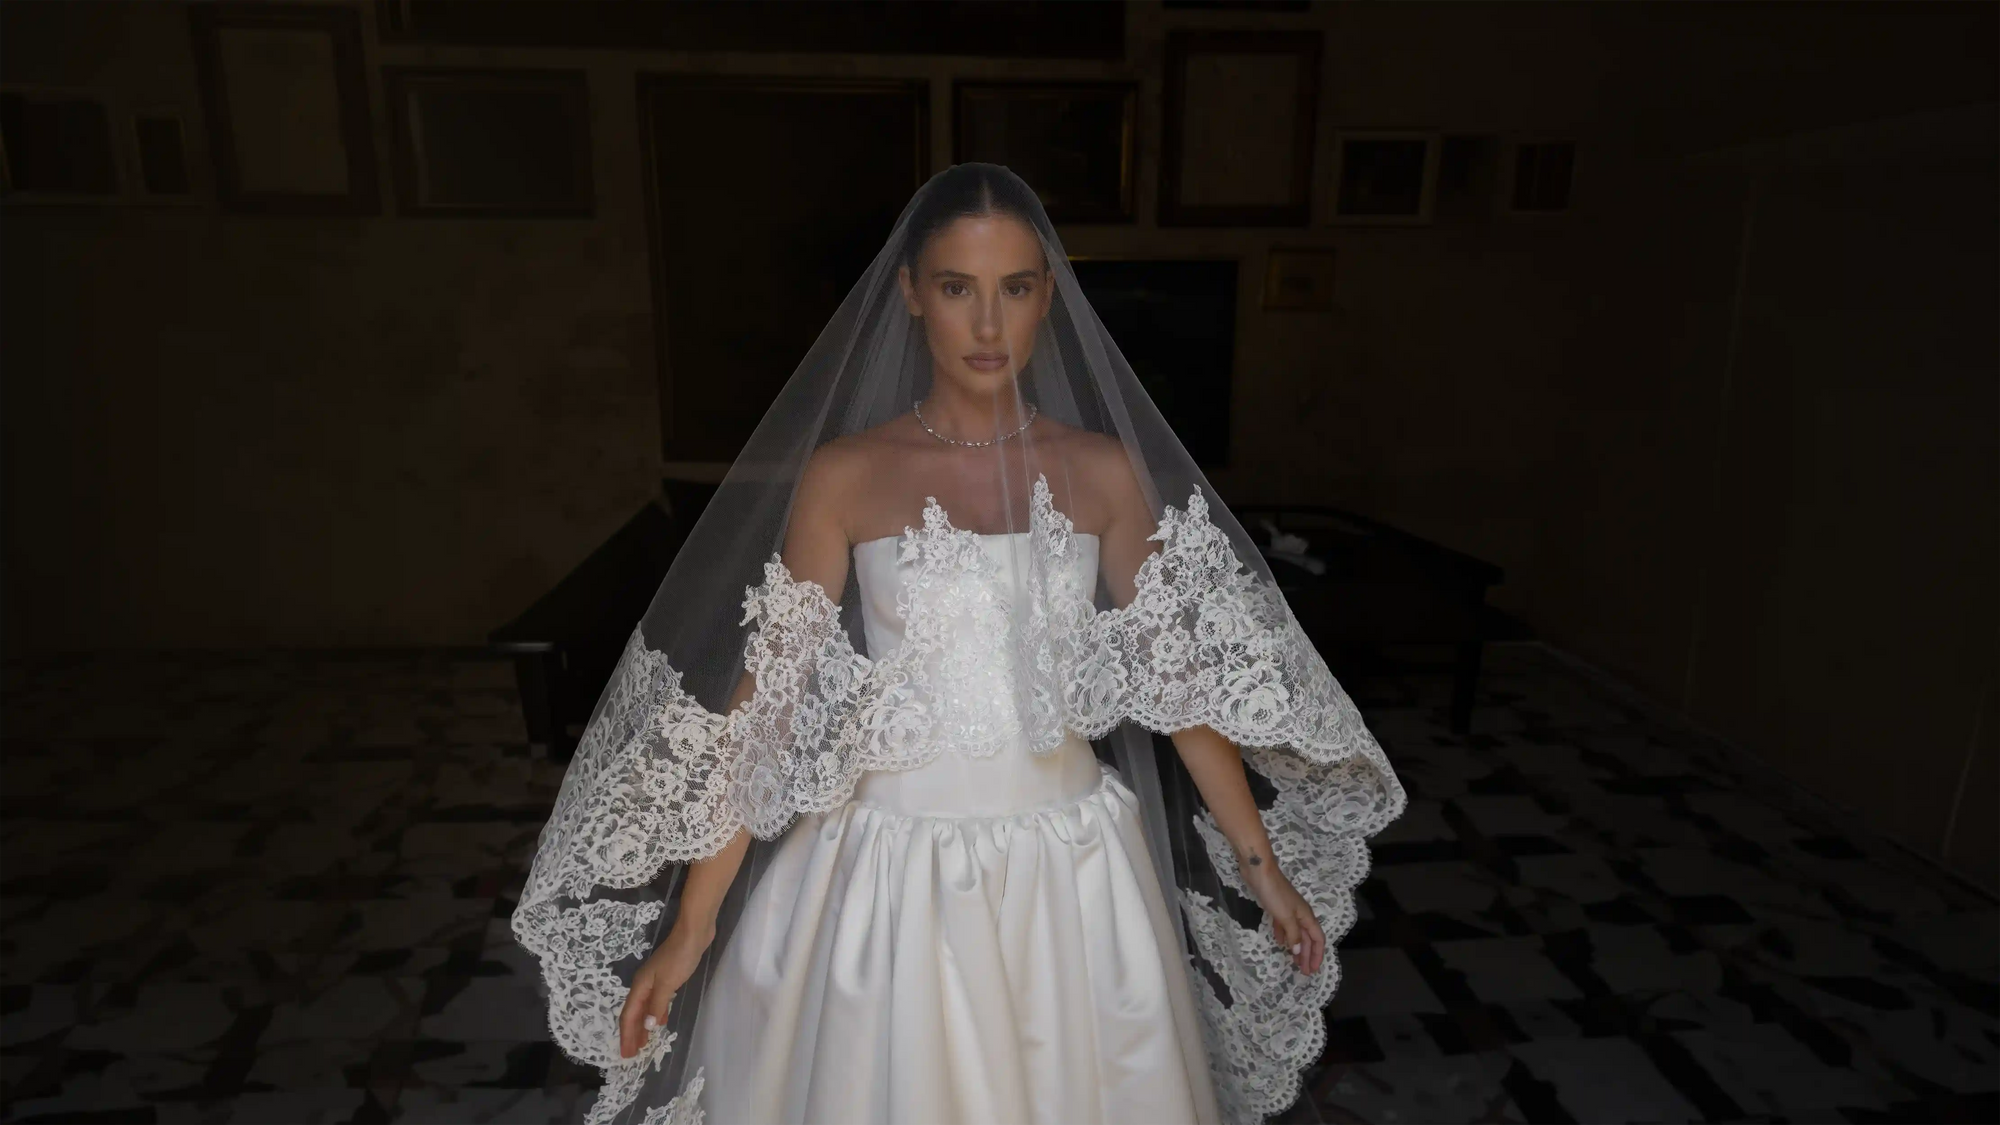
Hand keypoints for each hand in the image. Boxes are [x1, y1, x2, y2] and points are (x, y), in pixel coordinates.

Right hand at [617, 918, 715, 1059]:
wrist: (693, 933)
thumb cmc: (679, 957)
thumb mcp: (666, 983)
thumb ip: (657, 1005)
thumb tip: (647, 1027)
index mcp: (640, 986)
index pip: (629, 1016)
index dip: (626, 1035)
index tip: (626, 1054)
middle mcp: (644, 985)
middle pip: (634, 1014)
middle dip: (632, 1034)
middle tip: (633, 1054)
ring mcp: (655, 981)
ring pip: (645, 1009)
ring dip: (644, 1026)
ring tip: (644, 1043)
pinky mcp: (667, 978)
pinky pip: (656, 1002)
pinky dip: (656, 1014)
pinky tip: (661, 1022)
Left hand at [1237, 852, 1324, 975]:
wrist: (1259, 871)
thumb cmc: (1275, 894)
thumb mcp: (1285, 917)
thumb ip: (1293, 934)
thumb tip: (1298, 951)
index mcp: (1306, 916)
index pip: (1318, 939)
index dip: (1317, 955)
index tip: (1313, 970)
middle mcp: (1300, 914)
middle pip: (1307, 938)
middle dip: (1306, 955)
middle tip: (1303, 972)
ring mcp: (1288, 910)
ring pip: (1296, 933)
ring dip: (1296, 947)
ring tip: (1293, 961)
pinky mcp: (1276, 906)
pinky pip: (1284, 925)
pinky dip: (1283, 935)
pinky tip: (1279, 942)